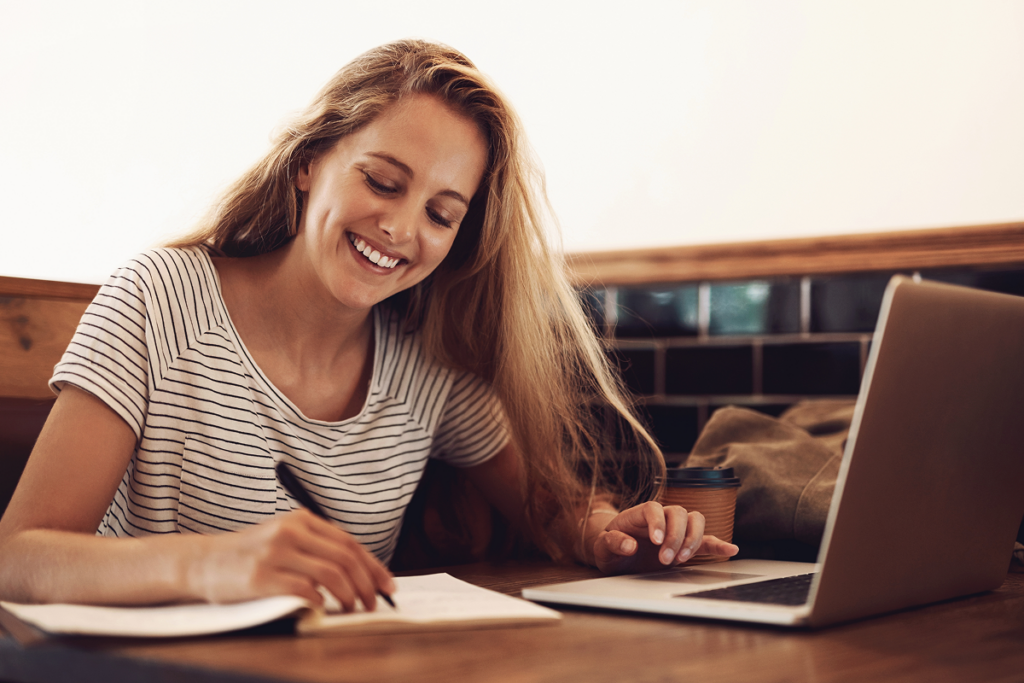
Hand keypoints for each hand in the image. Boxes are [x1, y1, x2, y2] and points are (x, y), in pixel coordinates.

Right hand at [187, 509, 394, 610]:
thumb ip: (315, 546)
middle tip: (374, 603)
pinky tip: (322, 608)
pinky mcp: (262, 576)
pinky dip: (320, 601)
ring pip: (330, 574)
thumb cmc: (250, 555)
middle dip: (366, 584)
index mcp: (301, 520)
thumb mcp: (284, 538)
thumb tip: (359, 570)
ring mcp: (275, 553)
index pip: (349, 542)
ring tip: (352, 609)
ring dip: (349, 595)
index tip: (386, 585)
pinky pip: (304, 590)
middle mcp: (291, 531)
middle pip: (345, 558)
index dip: (373, 565)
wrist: (204, 562)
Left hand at [591, 501, 738, 574]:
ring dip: (693, 539)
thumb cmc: (608, 548)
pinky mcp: (684, 544)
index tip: (656, 541)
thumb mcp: (602, 548)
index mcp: (637, 514)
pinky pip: (705, 540)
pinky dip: (718, 544)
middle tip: (666, 559)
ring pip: (694, 520)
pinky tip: (730, 549)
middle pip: (678, 512)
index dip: (657, 522)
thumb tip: (630, 546)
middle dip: (676, 536)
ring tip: (682, 560)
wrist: (615, 555)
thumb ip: (612, 543)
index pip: (653, 508)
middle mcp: (660, 517)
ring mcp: (675, 529)